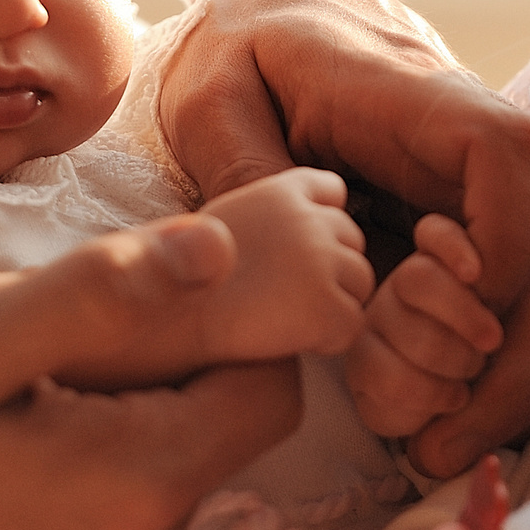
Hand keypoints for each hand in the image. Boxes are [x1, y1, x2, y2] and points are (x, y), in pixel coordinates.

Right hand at [0, 217, 303, 529]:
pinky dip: (72, 473)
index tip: (162, 274)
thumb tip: (219, 250)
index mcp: (139, 489)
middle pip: (212, 435)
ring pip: (153, 479)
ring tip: (4, 375)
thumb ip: (96, 295)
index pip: (269, 390)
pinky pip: (102, 528)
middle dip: (163, 364)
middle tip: (56, 315)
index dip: (236, 319)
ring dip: (110, 418)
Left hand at [156, 0, 529, 466]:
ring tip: (427, 452)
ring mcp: (476, 204)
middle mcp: (470, 157)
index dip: (498, 239)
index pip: (507, 153)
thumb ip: (243, 164)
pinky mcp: (462, 242)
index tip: (444, 302)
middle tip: (436, 439)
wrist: (277, 12)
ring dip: (500, 385)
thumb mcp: (215, 92)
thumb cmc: (248, 45)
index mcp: (416, 100)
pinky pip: (501, 315)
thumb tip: (268, 257)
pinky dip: (472, 378)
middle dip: (513, 358)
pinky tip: (419, 426)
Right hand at [195, 167, 374, 361]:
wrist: (169, 316)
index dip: (320, 223)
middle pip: (352, 242)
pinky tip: (289, 340)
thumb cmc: (185, 279)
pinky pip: (351, 327)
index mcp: (282, 190)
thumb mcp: (223, 222)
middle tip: (283, 296)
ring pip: (359, 283)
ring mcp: (321, 262)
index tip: (294, 251)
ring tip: (284, 318)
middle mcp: (308, 219)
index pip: (332, 192)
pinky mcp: (327, 307)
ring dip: (332, 304)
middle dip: (329, 269)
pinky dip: (327, 340)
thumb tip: (310, 229)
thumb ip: (268, 218)